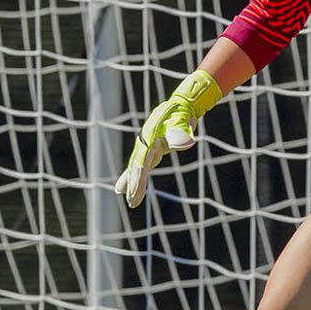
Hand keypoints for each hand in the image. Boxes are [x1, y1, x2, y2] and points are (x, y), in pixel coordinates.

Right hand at [114, 70, 221, 208]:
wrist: (180, 106)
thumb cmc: (181, 115)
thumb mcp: (182, 123)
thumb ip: (181, 134)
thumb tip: (186, 142)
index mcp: (148, 139)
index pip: (141, 164)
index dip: (138, 181)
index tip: (135, 195)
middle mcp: (143, 143)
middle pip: (136, 168)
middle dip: (134, 186)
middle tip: (132, 204)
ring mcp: (145, 146)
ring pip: (136, 168)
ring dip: (132, 184)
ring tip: (127, 200)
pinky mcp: (150, 149)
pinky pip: (140, 165)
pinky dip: (132, 176)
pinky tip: (124, 187)